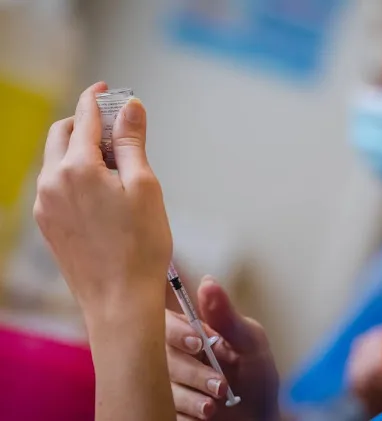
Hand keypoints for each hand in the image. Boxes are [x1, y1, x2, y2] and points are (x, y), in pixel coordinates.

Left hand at [34, 82, 171, 318]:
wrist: (119, 301)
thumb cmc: (140, 247)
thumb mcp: (145, 186)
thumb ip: (132, 142)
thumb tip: (130, 108)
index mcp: (77, 168)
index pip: (83, 117)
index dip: (96, 99)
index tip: (106, 89)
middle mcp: (51, 182)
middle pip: (62, 135)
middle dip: (84, 122)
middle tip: (114, 125)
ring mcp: (45, 206)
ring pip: (56, 160)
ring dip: (79, 149)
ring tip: (114, 162)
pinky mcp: (47, 225)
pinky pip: (55, 185)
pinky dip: (73, 173)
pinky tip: (99, 189)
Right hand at [166, 276, 279, 420]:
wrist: (258, 419)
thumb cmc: (256, 377)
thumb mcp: (250, 343)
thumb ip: (227, 317)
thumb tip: (208, 282)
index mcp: (189, 333)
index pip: (164, 321)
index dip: (175, 331)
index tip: (197, 343)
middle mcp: (172, 356)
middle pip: (157, 355)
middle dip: (191, 372)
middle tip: (221, 384)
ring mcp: (166, 384)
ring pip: (159, 387)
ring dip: (190, 398)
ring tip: (216, 404)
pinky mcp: (164, 409)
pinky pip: (160, 410)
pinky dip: (185, 415)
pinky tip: (205, 417)